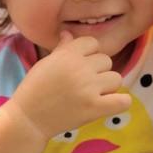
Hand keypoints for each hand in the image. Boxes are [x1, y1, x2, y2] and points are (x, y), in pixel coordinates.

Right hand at [10, 31, 130, 138]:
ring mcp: (88, 88)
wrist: (28, 118)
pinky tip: (108, 104)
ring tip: (92, 95)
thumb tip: (68, 34)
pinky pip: (123, 101)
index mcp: (67, 55)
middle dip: (97, 71)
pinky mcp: (94, 108)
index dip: (88, 54)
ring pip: (116, 79)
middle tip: (82, 84)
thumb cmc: (34, 89)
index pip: (92, 43)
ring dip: (107, 87)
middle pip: (106, 61)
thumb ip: (62, 48)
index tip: (79, 66)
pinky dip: (119, 103)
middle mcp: (79, 68)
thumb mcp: (45, 64)